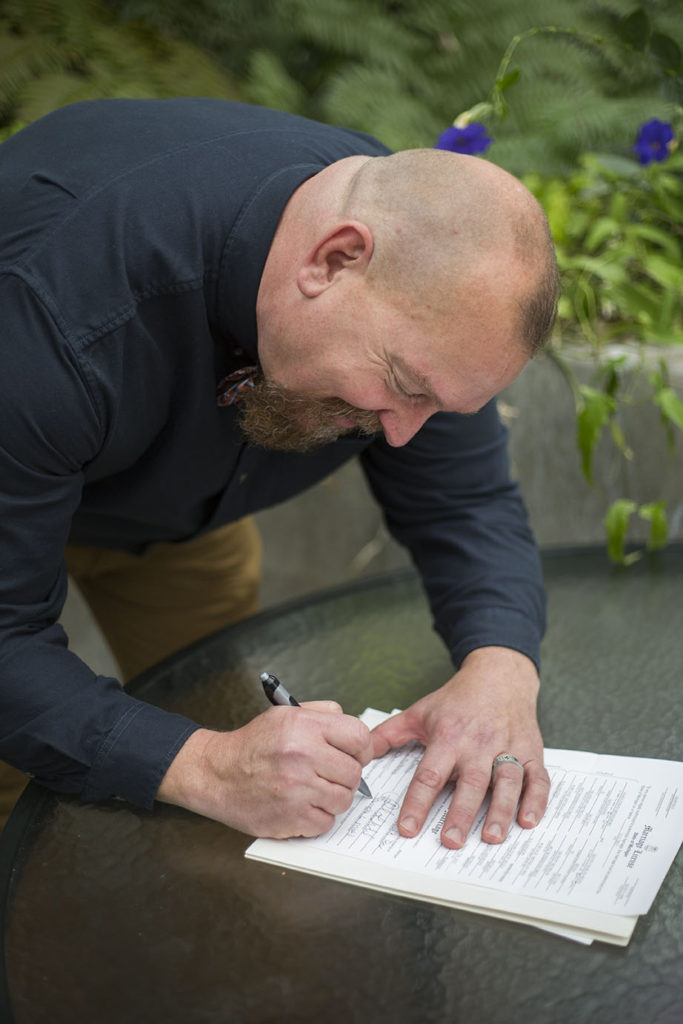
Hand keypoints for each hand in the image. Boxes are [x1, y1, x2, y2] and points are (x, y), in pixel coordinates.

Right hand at [157, 701, 372, 837]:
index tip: (355, 754)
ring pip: (344, 799)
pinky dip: (317, 817)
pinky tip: (301, 805)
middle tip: (328, 774)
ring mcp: (297, 789)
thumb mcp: (285, 714)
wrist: (217, 774)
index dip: (361, 748)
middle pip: (354, 772)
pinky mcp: (291, 818)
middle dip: (345, 775)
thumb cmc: (253, 745)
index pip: (359, 737)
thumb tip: (356, 731)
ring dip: (332, 798)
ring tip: (313, 789)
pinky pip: (326, 822)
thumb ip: (323, 714)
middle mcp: (302, 756)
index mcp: (304, 727)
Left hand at [370, 646, 549, 847]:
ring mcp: (508, 748)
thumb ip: (388, 734)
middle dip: (460, 813)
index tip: (408, 828)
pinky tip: (528, 821)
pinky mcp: (531, 752)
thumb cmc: (458, 699)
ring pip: (506, 782)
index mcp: (449, 736)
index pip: (429, 774)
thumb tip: (360, 754)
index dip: (417, 802)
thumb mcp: (419, 711)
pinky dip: (535, 800)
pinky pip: (537, 778)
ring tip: (490, 838)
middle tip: (450, 841)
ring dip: (500, 811)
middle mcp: (479, 744)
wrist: (500, 675)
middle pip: (470, 782)